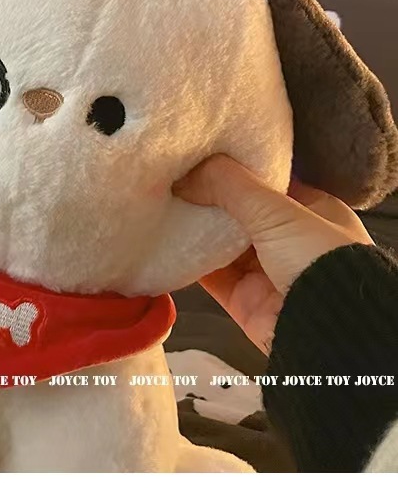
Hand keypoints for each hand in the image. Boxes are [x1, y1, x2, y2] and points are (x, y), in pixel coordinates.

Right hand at [173, 154, 372, 352]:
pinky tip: (164, 241)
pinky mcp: (244, 299)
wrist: (327, 333)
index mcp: (312, 210)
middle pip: (240, 212)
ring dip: (195, 228)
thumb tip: (188, 172)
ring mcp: (266, 271)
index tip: (200, 155)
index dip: (235, 168)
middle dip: (209, 198)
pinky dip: (188, 262)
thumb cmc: (318, 259)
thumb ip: (230, 185)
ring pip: (221, 243)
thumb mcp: (276, 210)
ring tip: (161, 204)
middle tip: (173, 178)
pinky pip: (210, 276)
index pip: (268, 181)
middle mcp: (290, 240)